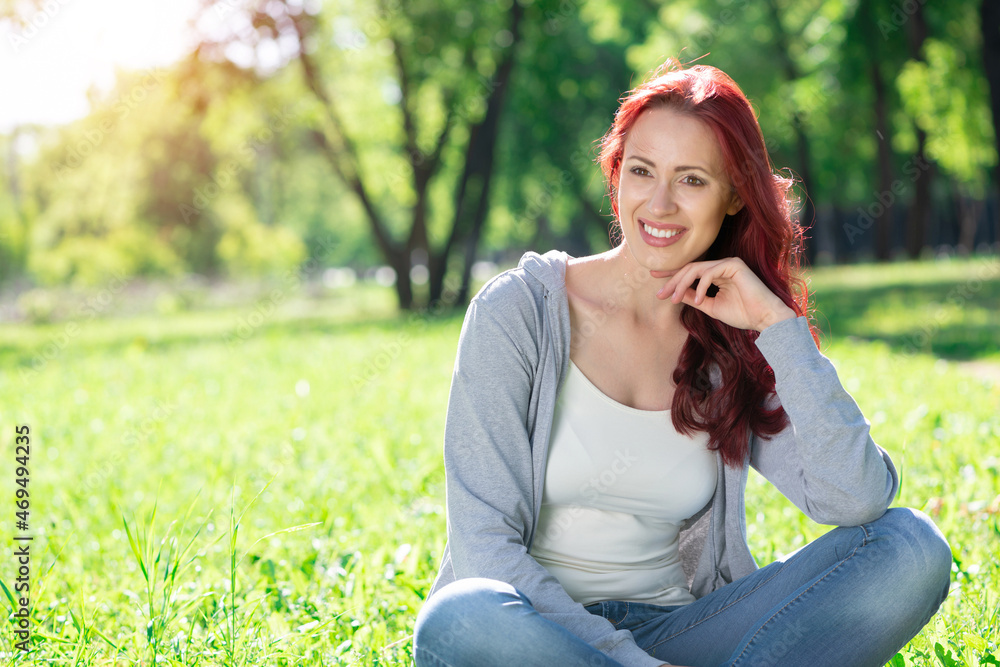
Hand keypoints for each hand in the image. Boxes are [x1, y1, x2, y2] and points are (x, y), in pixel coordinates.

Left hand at [652, 257, 795, 332]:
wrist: (765, 318)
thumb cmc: (742, 314)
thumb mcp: (710, 307)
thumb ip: (693, 298)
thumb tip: (676, 294)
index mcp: (716, 274)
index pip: (690, 271)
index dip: (672, 275)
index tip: (655, 280)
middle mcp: (721, 266)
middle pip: (690, 268)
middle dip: (672, 281)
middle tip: (660, 294)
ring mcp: (728, 263)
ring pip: (696, 269)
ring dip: (682, 284)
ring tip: (674, 298)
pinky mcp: (734, 265)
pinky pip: (710, 272)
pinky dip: (701, 286)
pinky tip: (698, 300)